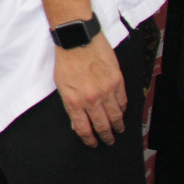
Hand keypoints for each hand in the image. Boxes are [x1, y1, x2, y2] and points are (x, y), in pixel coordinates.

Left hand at [54, 33, 126, 147]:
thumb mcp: (60, 85)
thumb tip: (76, 123)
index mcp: (74, 101)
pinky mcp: (117, 81)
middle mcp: (91, 99)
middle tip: (108, 141)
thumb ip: (69, 105)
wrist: (77, 39)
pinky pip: (123, 101)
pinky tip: (121, 112)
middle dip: (106, 137)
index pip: (84, 129)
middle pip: (102, 125)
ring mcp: (106, 91)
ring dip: (118, 126)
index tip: (92, 143)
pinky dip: (123, 109)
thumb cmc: (66, 60)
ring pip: (116, 116)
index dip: (89, 139)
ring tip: (118, 130)